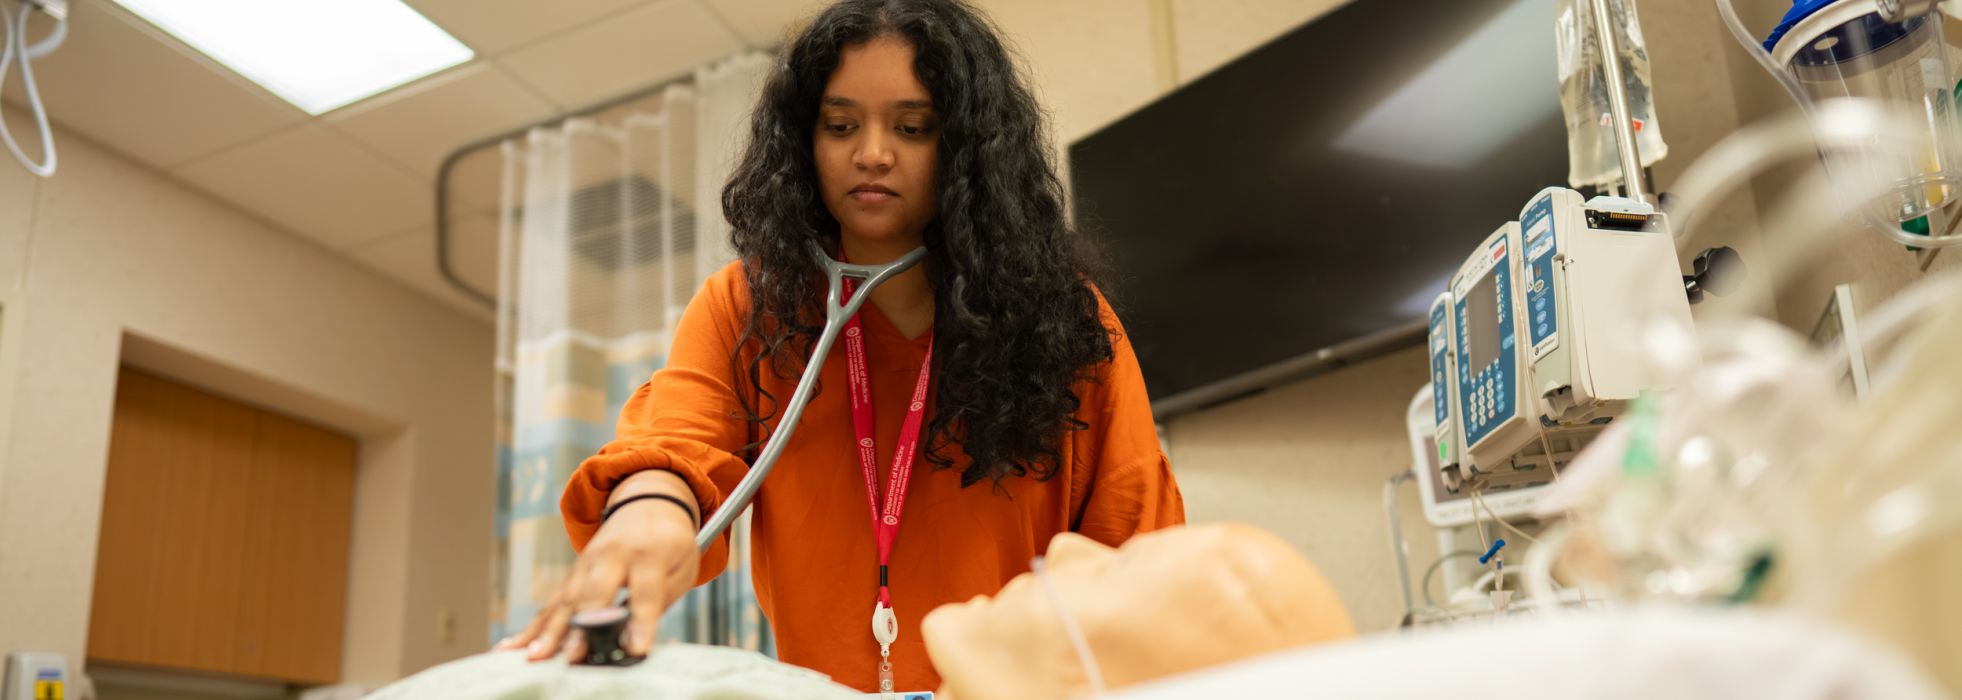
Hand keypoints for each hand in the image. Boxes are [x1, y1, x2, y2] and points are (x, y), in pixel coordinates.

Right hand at [496, 473, 700, 660]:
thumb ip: (658, 603)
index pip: (644, 592)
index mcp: (648, 553)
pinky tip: (513, 646)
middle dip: (583, 626)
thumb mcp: (680, 568)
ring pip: (566, 600)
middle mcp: (611, 556)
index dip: (641, 622)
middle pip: (595, 593)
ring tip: (536, 656)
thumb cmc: (668, 543)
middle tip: (575, 655)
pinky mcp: (571, 575)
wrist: (646, 503)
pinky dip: (533, 627)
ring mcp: (586, 564)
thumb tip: (632, 642)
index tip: (636, 648)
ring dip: (550, 630)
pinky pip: (551, 604)